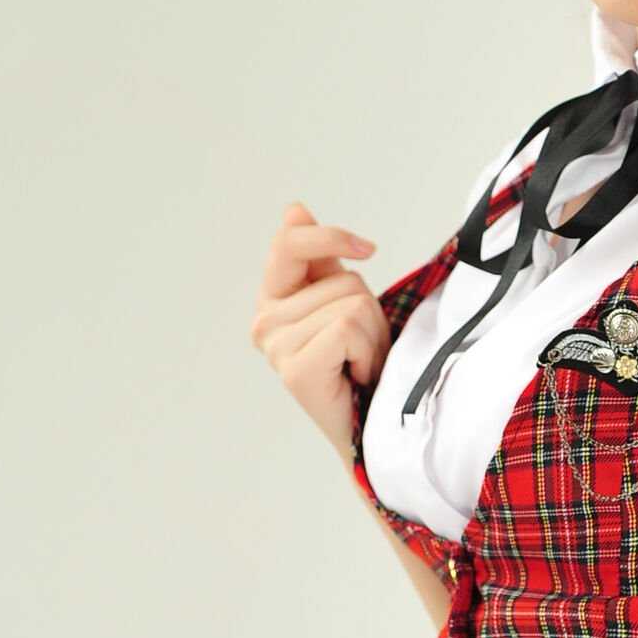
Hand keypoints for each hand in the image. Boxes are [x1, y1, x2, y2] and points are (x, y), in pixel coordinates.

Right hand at [250, 204, 384, 457]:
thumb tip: (294, 209)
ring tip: (359, 364)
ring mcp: (275, 346)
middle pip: (344, 279)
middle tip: (361, 350)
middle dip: (370, 312)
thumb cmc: (357, 365)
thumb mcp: (342, 300)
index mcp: (273, 298)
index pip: (291, 243)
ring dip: (372, 336)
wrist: (367, 428)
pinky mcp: (294, 369)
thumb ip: (319, 258)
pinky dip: (368, 352)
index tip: (368, 249)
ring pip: (352, 303)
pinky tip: (356, 376)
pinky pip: (348, 327)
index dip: (331, 237)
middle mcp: (265, 321)